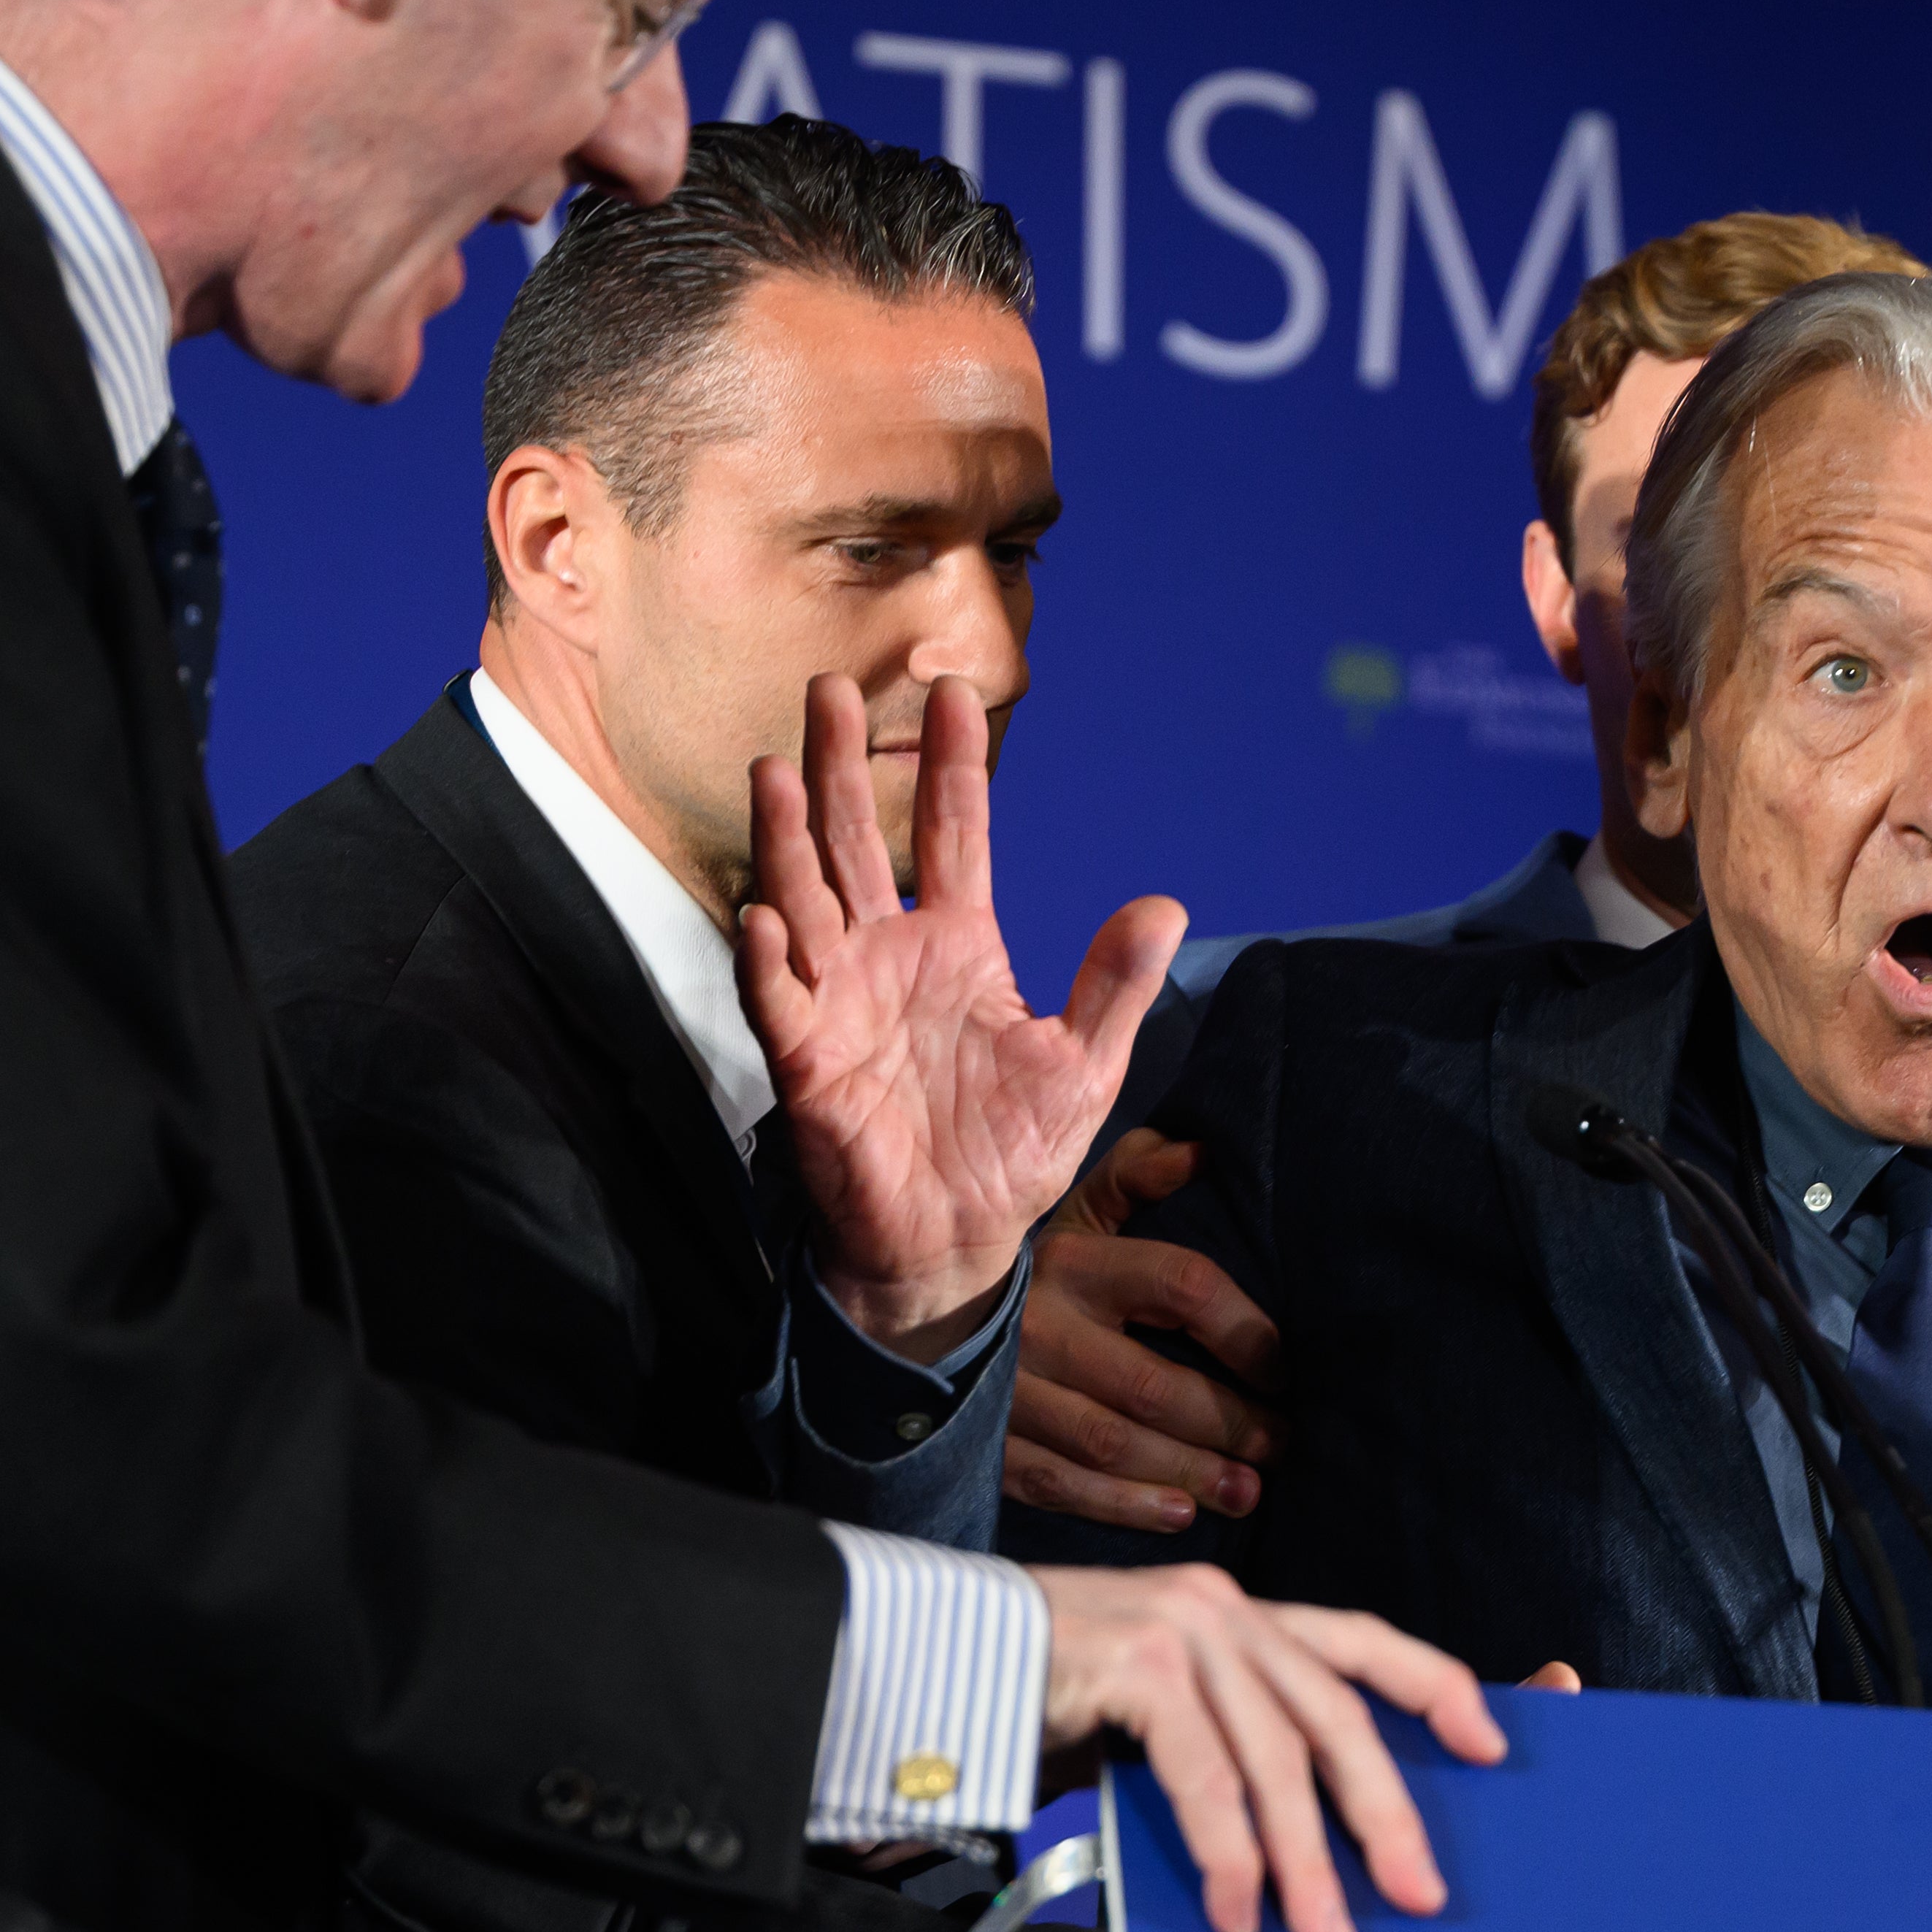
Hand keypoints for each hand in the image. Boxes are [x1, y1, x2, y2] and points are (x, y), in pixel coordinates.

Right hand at [740, 674, 1180, 1361]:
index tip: (955, 691)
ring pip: (805, 899)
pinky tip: (765, 913)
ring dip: (788, 839)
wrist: (953, 1243)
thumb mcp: (1084, 1066)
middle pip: (858, 842)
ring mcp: (839, 999)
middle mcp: (889, 955)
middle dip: (842, 769)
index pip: (954, 835)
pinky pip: (778, 997)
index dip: (952, 767)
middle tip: (831, 688)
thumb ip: (1115, 985)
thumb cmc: (1010, 1156)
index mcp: (959, 946)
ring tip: (777, 770)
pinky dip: (770, 956)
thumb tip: (1166, 904)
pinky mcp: (806, 1057)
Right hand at [1009, 1132, 1289, 1530]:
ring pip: (1111, 1441)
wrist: (919, 1309)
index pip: (1181, 1285)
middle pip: (1152, 1383)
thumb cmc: (1037, 1264)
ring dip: (1188, 1472)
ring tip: (1248, 1491)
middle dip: (1228, 1421)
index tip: (1282, 1368)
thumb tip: (1202, 1152)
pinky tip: (1179, 1514)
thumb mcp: (1077, 1208)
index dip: (1244, 1331)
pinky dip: (1122, 1504)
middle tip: (1281, 1443)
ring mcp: (1007, 1389)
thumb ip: (1136, 1177)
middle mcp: (1038, 1323)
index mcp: (1074, 1257)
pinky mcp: (987, 1442)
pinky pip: (1060, 1483)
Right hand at [1036, 1563, 1513, 1931]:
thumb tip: (1290, 1845)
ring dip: (1305, 1857)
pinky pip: (1204, 1772)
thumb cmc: (1038, 1701)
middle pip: (1337, 1716)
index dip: (1433, 1687)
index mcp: (1237, 1618)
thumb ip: (1218, 1751)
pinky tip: (1236, 1907)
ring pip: (1276, 1756)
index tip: (1491, 1744)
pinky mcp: (1137, 1660)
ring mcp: (1182, 1629)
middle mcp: (1222, 1612)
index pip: (1360, 1640)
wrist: (925, 1655)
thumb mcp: (1153, 1717)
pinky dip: (1226, 1849)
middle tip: (1418, 1894)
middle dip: (1384, 1811)